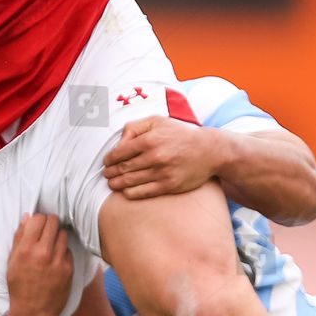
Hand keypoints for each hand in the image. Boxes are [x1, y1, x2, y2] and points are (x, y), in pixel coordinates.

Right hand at [5, 214, 73, 315]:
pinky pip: (68, 250)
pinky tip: (56, 259)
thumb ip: (19, 238)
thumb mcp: (12, 262)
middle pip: (54, 221)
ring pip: (63, 234)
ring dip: (57, 236)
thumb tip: (27, 217)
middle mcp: (43, 252)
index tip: (37, 224)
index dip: (38, 219)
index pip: (38, 218)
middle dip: (50, 223)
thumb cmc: (19, 288)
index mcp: (26, 249)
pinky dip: (63, 251)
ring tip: (51, 245)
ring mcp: (58, 261)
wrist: (33, 313)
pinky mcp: (69, 269)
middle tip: (46, 231)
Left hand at [103, 116, 219, 199]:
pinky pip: (143, 192)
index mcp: (150, 139)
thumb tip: (119, 143)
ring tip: (112, 184)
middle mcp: (155, 156)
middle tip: (106, 175)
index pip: (120, 152)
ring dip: (117, 184)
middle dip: (111, 173)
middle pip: (123, 168)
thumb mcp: (158, 121)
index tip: (106, 162)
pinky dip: (130, 193)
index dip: (109, 159)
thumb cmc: (180, 134)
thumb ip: (135, 127)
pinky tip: (126, 192)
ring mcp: (162, 172)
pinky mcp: (169, 185)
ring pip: (130, 182)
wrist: (209, 150)